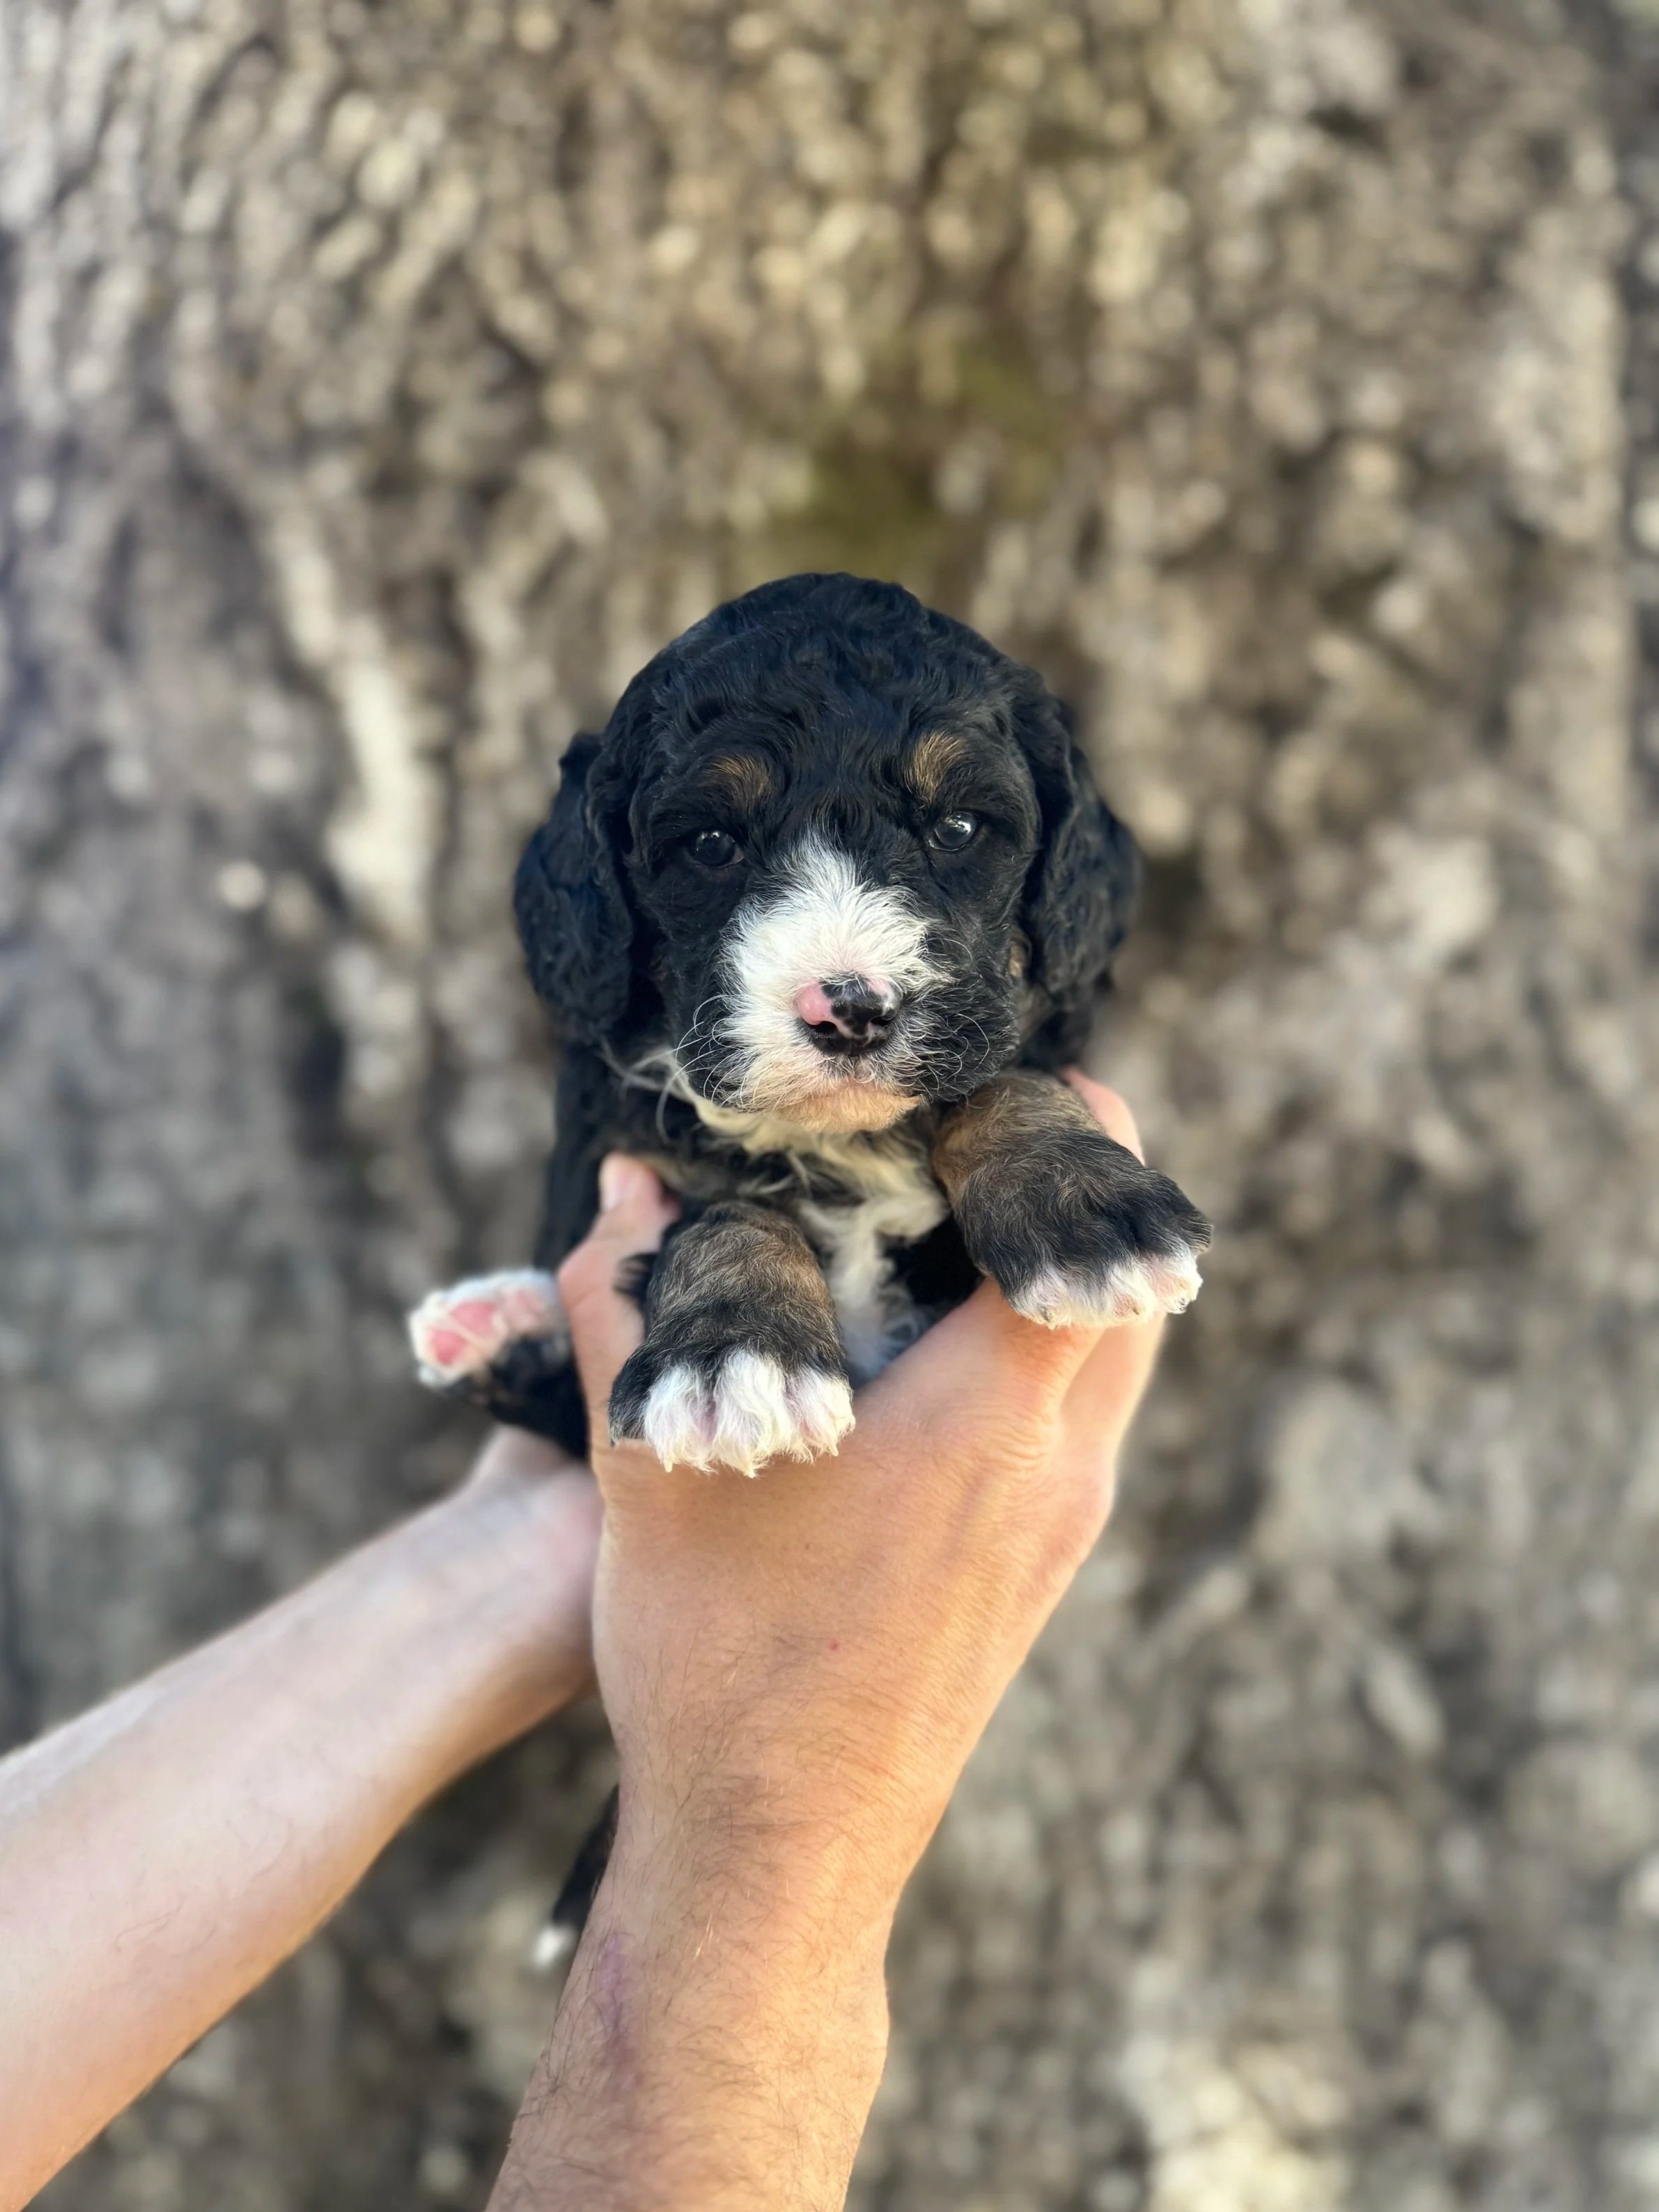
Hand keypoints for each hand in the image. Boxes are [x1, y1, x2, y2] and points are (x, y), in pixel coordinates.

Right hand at [490, 1074, 1167, 2210]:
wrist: (777, 1853)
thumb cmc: (714, 1660)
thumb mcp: (656, 1463)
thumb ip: (636, 1307)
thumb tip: (625, 1189)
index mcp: (988, 1418)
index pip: (1096, 1231)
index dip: (1069, 1130)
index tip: (1008, 1075)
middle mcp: (1059, 1467)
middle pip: (1136, 1278)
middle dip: (1078, 1188)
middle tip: (979, 1132)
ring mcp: (1062, 1528)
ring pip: (1118, 1354)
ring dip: (1062, 1272)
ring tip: (955, 1223)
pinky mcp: (1042, 1572)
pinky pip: (1083, 1418)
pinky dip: (1045, 1349)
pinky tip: (935, 1345)